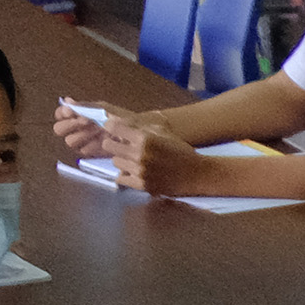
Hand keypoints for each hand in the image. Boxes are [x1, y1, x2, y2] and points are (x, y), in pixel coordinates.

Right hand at [50, 99, 136, 163]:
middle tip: (85, 122)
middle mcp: (77, 128)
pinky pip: (84, 151)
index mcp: (78, 114)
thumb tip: (66, 100)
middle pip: (59, 129)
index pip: (61, 114)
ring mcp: (83, 141)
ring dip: (82, 134)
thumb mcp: (104, 109)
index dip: (63, 113)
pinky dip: (91, 145)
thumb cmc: (120, 117)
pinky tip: (103, 140)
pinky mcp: (92, 153)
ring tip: (97, 129)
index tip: (71, 113)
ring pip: (70, 141)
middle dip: (70, 125)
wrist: (137, 132)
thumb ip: (84, 106)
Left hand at [91, 122, 210, 195]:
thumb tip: (116, 119)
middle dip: (113, 143)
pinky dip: (124, 175)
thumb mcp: (163, 132)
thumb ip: (140, 126)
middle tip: (121, 145)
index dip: (111, 126)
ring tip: (132, 160)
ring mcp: (139, 171)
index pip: (114, 127)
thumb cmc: (180, 150)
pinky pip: (120, 179)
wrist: (196, 174)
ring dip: (122, 160)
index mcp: (145, 138)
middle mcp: (139, 154)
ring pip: (115, 162)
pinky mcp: (141, 185)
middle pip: (108, 145)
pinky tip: (132, 172)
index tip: (113, 128)